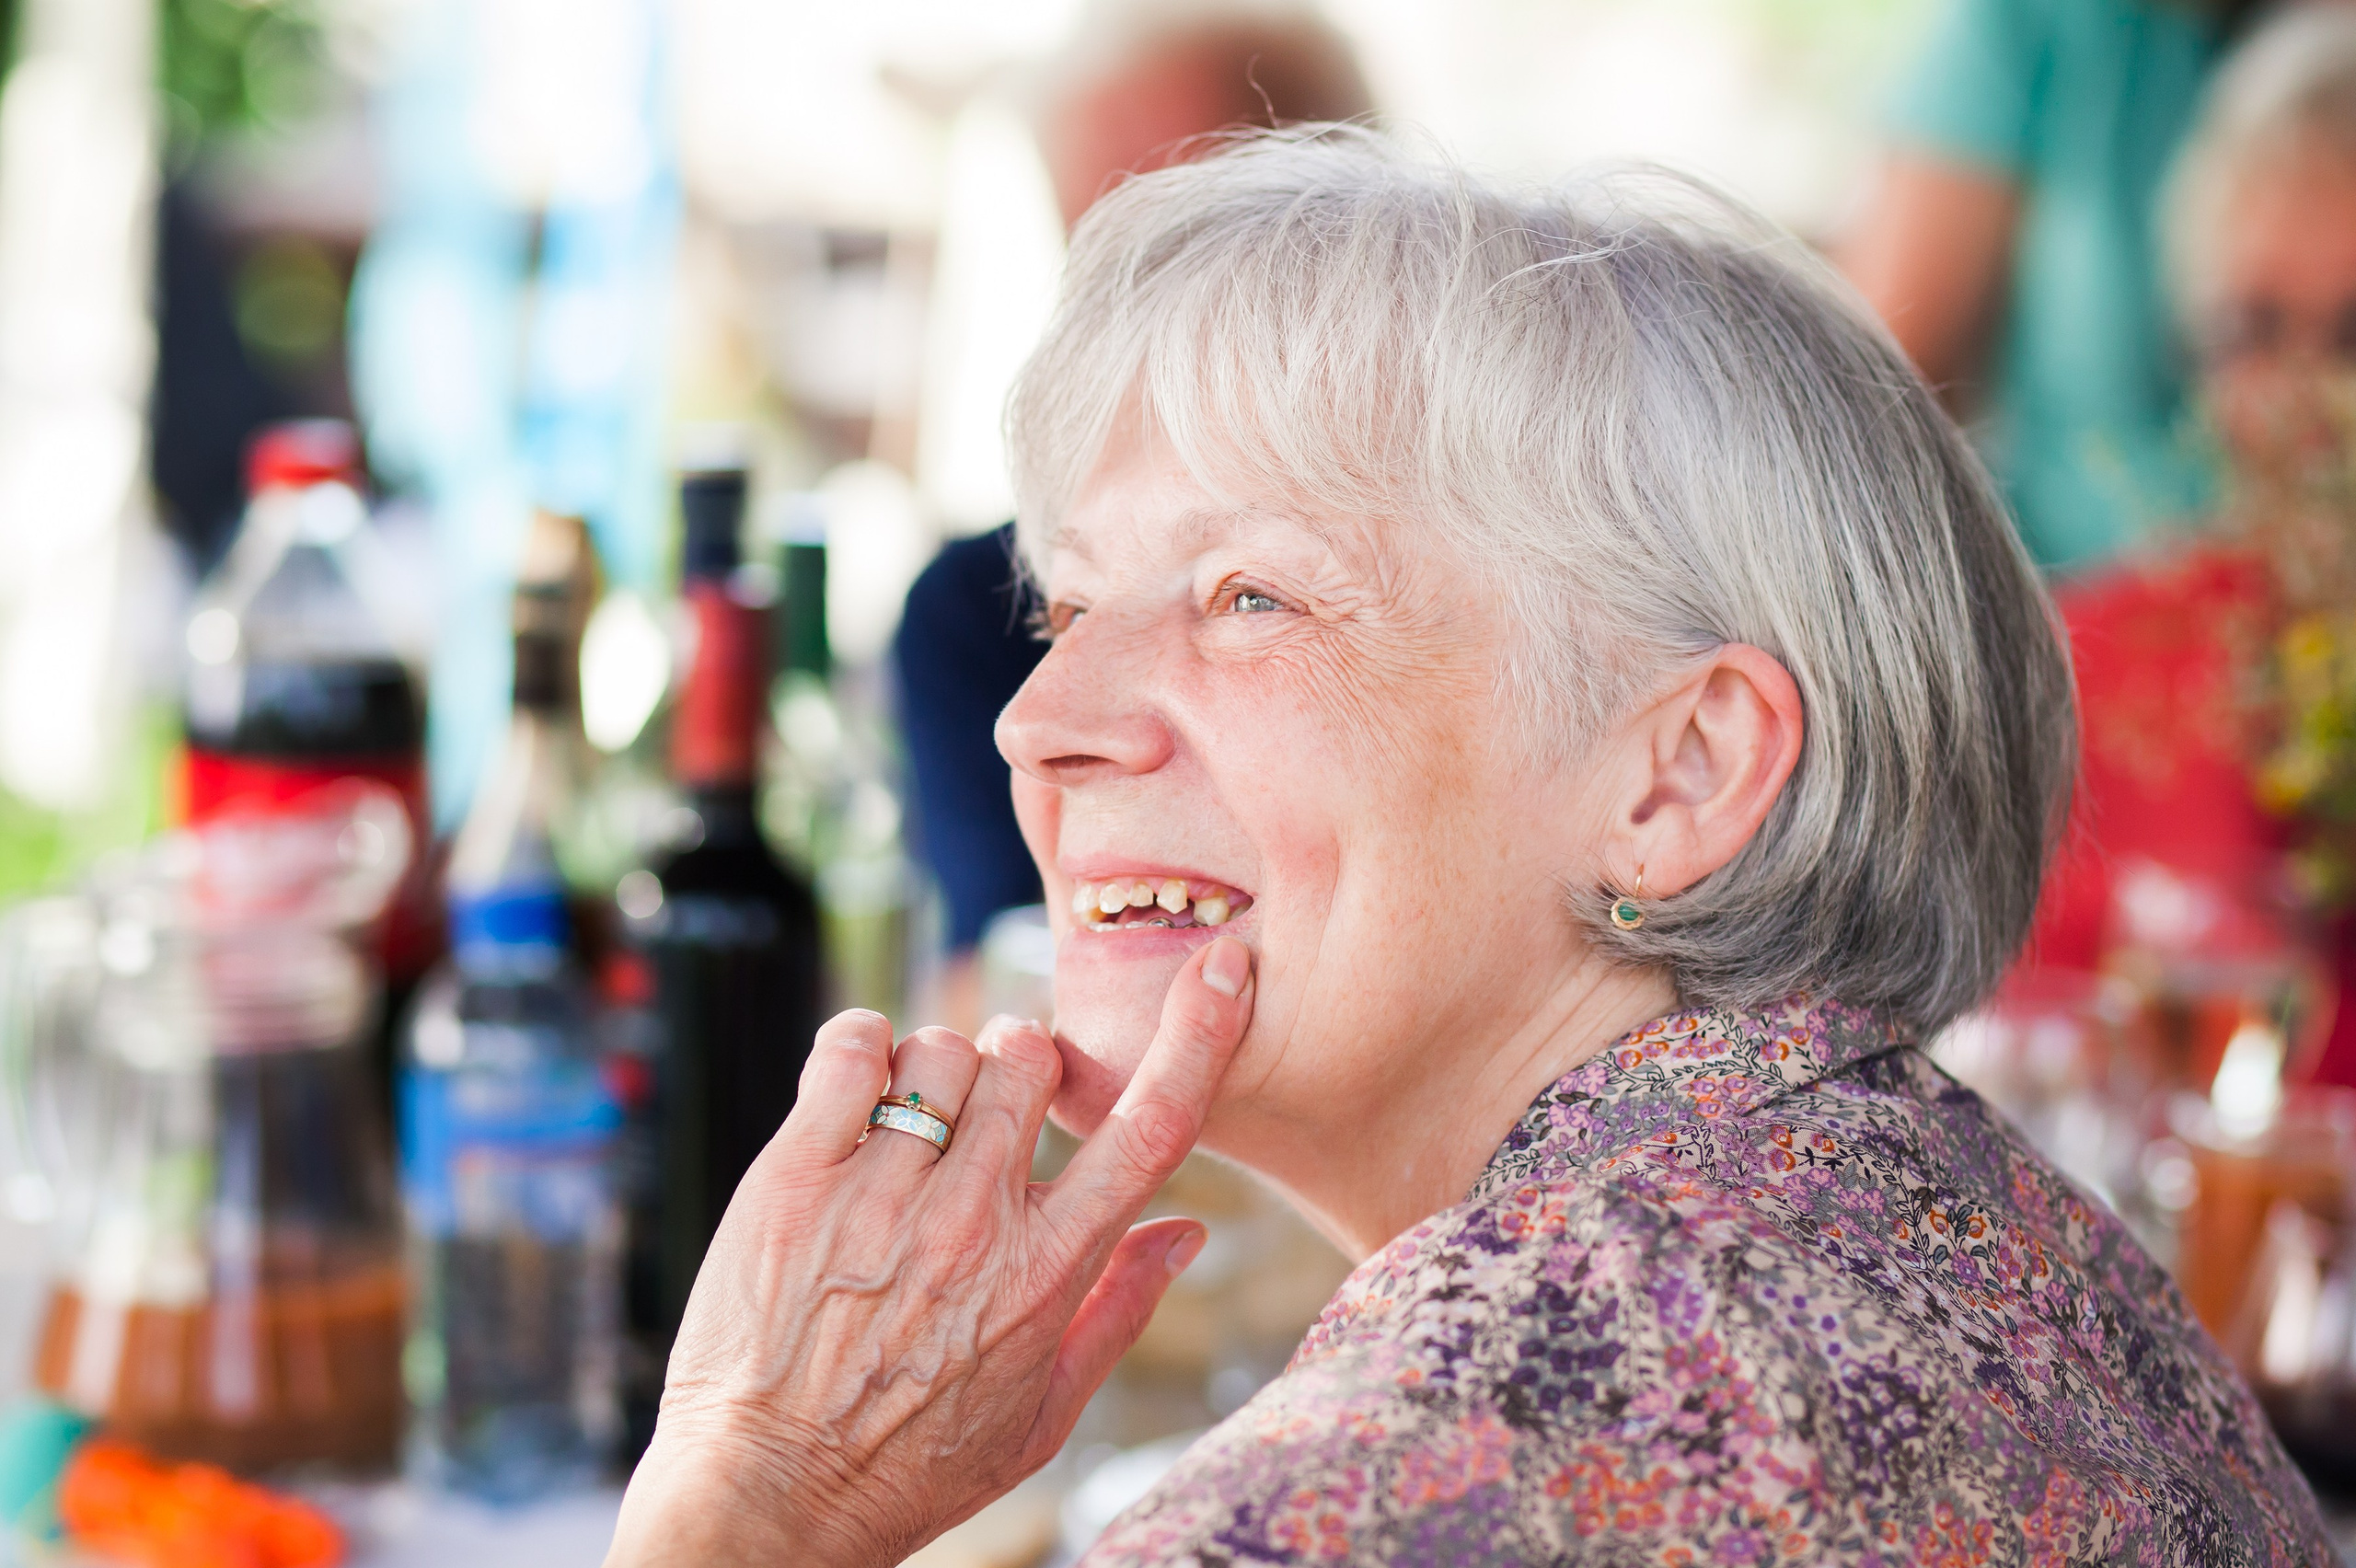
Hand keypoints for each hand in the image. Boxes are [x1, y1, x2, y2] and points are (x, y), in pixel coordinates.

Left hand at [604, 936, 1255, 1567]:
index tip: (1222, 971)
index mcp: (1045, 1274)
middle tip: (990, 1110)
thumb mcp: (1042, 1415)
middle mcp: (971, 1223)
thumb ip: (1118, 1309)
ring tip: (909, 1128)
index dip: (1200, 1034)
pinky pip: (850, 1046)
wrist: (765, 1499)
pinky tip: (856, 1094)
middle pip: (1033, 1057)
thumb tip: (1190, 1230)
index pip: (1151, 1127)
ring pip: (944, 1046)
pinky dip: (860, 1047)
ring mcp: (879, 1195)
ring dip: (937, 1068)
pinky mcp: (794, 1176)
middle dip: (1022, 1063)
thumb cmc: (907, 1465)